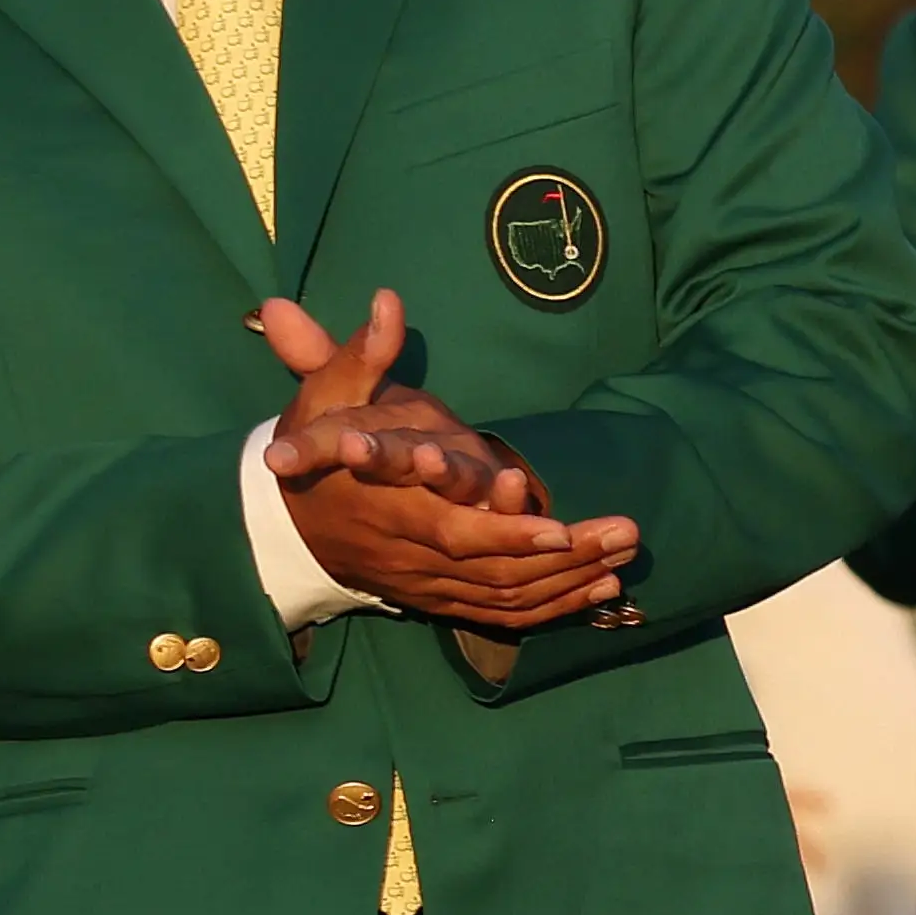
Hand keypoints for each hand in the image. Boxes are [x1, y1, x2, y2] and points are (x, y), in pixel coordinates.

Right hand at [254, 293, 638, 633]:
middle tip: (626, 533)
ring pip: (505, 592)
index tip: (558, 527)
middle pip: (495, 566)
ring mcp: (427, 581)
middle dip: (564, 556)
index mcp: (389, 503)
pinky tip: (604, 588)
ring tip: (629, 552)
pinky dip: (552, 606)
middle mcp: (412, 550)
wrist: (286, 521)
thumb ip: (359, 355)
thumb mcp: (327, 397)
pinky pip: (499, 612)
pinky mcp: (438, 597)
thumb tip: (387, 301)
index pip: (451, 526)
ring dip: (571, 579)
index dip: (504, 530)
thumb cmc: (316, 448)